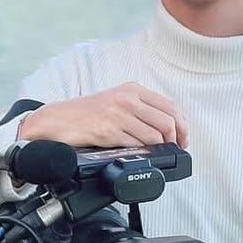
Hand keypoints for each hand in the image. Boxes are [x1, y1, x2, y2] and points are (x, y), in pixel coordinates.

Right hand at [16, 82, 188, 149]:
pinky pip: (137, 144)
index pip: (171, 106)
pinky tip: (140, 153)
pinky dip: (143, 151)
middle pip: (168, 121)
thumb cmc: (88, 113)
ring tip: (159, 153)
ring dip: (160, 148)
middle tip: (176, 149)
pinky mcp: (108, 130)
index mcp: (133, 89)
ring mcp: (118, 114)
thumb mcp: (117, 101)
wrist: (59, 119)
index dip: (183, 125)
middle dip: (176, 139)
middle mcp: (127, 98)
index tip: (183, 138)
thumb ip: (141, 108)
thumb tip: (168, 126)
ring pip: (155, 135)